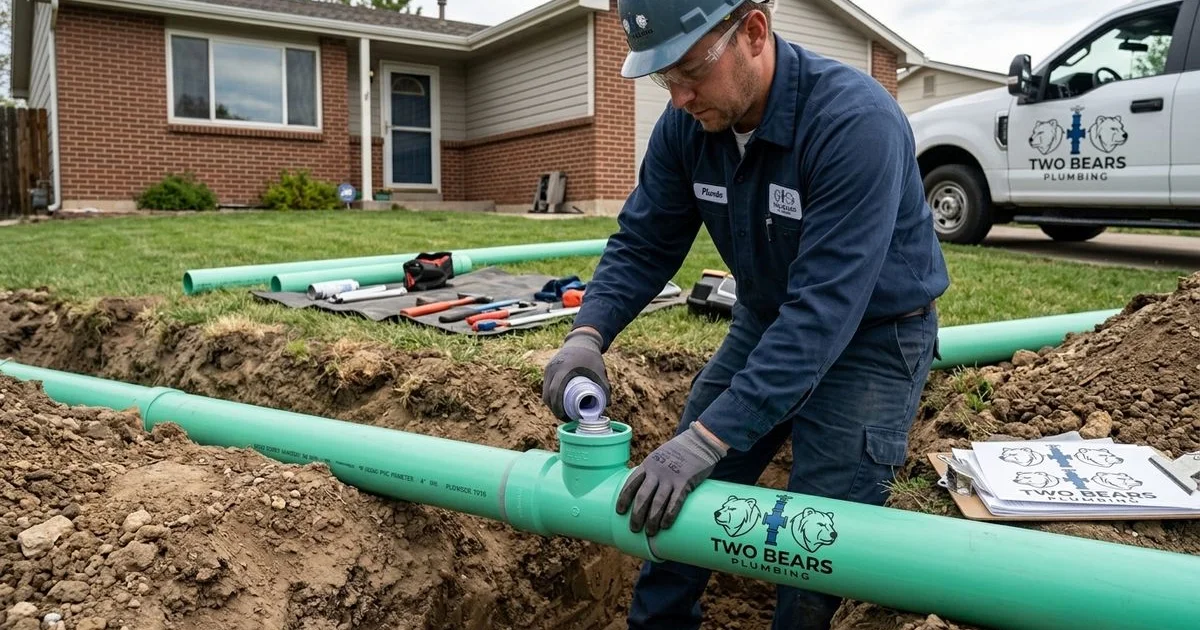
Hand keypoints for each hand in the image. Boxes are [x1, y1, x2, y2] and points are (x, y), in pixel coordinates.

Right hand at [542, 327, 609, 421]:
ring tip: (563, 413)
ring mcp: (549, 368)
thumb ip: (604, 387)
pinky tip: (557, 404)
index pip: (555, 392)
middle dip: (555, 409)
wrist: (582, 340)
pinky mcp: (548, 369)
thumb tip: (608, 405)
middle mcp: (553, 368)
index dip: (558, 408)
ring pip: (545, 392)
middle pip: (548, 395)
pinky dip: (550, 396)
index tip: (566, 417)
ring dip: (552, 404)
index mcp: (563, 369)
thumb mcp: (599, 370)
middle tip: (566, 418)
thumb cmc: (591, 356)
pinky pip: (546, 386)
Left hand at [616, 421, 727, 535]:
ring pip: (657, 501)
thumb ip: (653, 472)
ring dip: (652, 519)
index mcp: (648, 465)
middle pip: (642, 496)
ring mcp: (671, 477)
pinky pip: (675, 501)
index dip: (624, 498)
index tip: (619, 511)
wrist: (699, 441)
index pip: (631, 483)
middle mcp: (656, 472)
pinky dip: (669, 514)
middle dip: (637, 514)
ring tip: (650, 532)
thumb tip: (647, 493)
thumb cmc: (679, 452)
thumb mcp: (660, 457)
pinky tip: (665, 525)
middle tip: (634, 529)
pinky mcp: (686, 481)